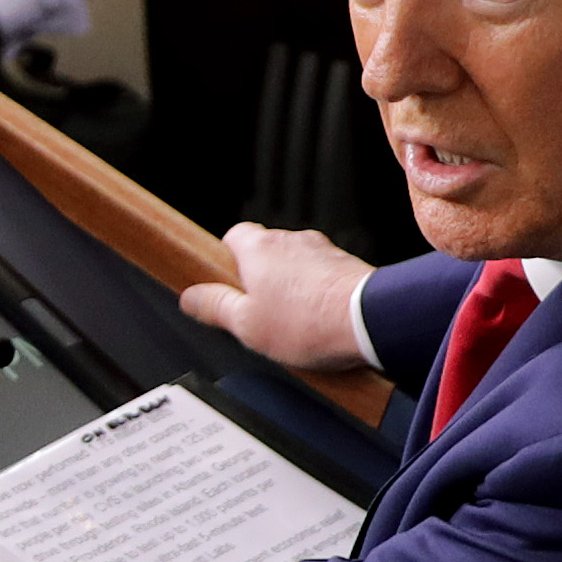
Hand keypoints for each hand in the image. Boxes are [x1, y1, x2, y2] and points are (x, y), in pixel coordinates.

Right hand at [177, 220, 378, 375]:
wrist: (369, 320)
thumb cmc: (309, 321)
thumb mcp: (245, 325)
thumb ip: (215, 307)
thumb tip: (191, 298)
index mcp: (258, 249)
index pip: (232, 236)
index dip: (226, 260)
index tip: (225, 283)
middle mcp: (290, 241)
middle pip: (264, 252)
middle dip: (259, 278)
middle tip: (257, 311)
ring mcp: (322, 250)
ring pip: (295, 264)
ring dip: (291, 286)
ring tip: (293, 322)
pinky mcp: (346, 263)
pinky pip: (322, 275)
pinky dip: (317, 292)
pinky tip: (319, 321)